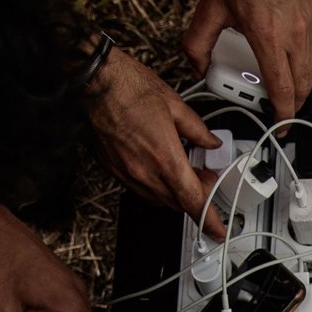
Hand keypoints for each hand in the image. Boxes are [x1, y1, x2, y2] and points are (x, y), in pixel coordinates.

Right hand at [85, 47, 224, 222]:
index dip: (210, 220)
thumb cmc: (128, 87)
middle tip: (204, 175)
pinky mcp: (114, 170)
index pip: (194, 202)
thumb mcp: (175, 104)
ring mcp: (127, 174)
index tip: (218, 230)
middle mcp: (145, 173)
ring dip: (175, 192)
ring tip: (182, 168)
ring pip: (159, 199)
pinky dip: (156, 185)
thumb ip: (198, 130)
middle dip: (196, 196)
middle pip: (179, 203)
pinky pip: (140, 189)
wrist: (93, 81)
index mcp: (165, 159)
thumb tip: (210, 141)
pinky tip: (159, 164)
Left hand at [181, 0, 311, 118]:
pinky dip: (311, 66)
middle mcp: (295, 33)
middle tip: (280, 110)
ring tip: (289, 91)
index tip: (279, 126)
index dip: (282, 115)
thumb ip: (197, 43)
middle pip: (303, 86)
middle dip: (293, 105)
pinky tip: (299, 65)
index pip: (282, 89)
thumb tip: (195, 68)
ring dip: (304, 87)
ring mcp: (311, 24)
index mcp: (267, 35)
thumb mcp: (209, 7)